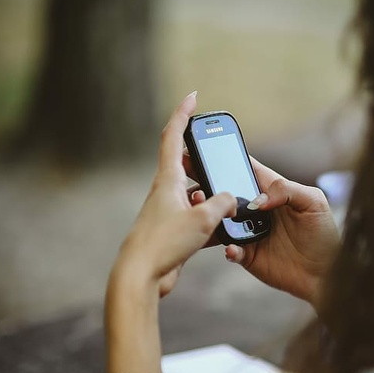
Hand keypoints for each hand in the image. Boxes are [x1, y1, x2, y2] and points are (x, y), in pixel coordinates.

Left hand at [111, 91, 236, 297]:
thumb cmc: (165, 242)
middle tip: (221, 159)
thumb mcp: (203, 218)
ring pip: (196, 195)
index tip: (192, 97)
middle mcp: (166, 192)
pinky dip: (212, 221)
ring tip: (229, 207)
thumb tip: (231, 199)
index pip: (173, 137)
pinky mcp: (173, 231)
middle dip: (205, 161)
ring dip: (213, 198)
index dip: (183, 114)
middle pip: (187, 165)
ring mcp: (168, 211)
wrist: (142, 276)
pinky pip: (198, 218)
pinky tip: (224, 232)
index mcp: (167, 180)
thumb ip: (223, 203)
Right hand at [219, 160, 339, 306]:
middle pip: (226, 193)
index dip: (225, 158)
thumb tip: (258, 201)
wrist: (326, 273)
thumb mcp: (314, 202)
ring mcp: (249, 232)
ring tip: (205, 211)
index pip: (245, 168)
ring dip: (211, 216)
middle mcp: (256, 209)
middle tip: (193, 183)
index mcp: (271, 190)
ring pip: (221, 220)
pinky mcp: (248, 255)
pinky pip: (230, 249)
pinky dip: (229, 248)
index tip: (206, 150)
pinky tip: (232, 248)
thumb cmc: (324, 234)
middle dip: (207, 185)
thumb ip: (287, 190)